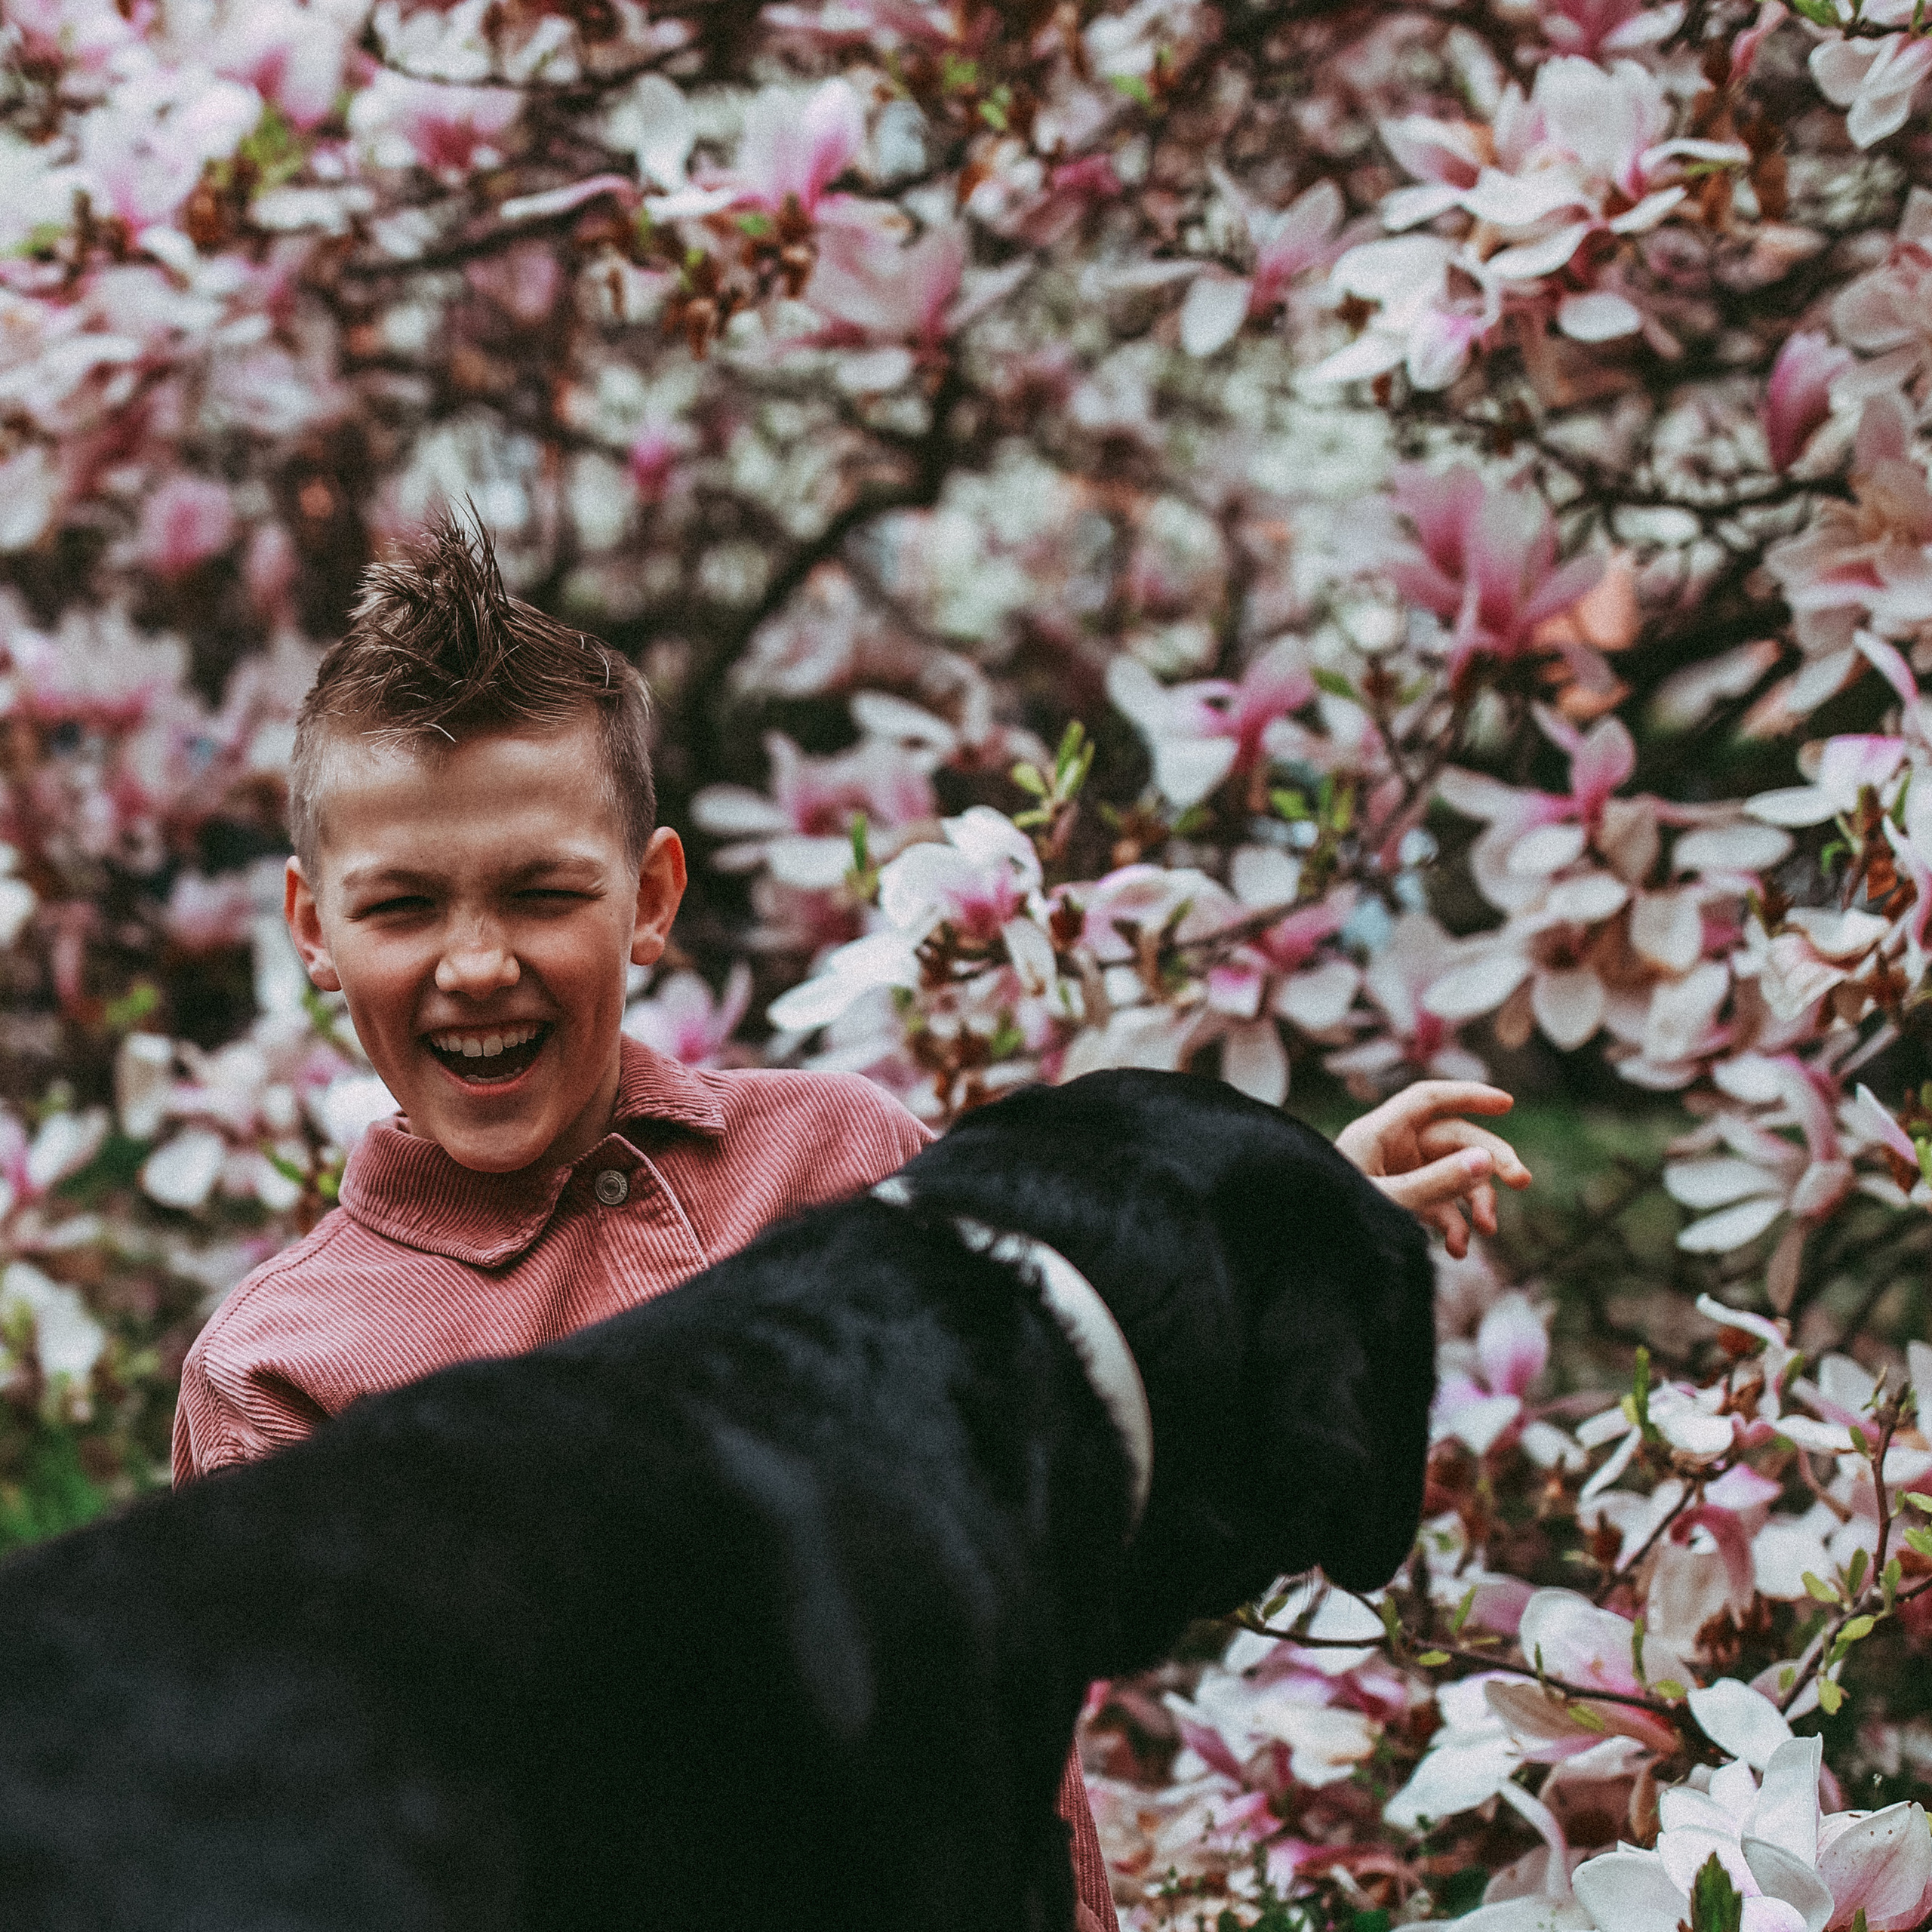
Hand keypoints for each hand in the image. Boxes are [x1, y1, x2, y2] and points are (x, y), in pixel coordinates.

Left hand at [1334, 1081, 1530, 1258]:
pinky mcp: (1403, 1203)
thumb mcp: (1389, 1201)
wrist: (1308, 1259)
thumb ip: (1436, 1183)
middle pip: (1453, 1139)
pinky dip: (1454, 1225)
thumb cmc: (1335, 1219)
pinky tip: (1458, 1250)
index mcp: (1378, 1133)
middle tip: (1522, 1180)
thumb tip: (1486, 1160)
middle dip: (1489, 1160)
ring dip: (1475, 1201)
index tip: (1506, 1103)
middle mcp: (1390, 1149)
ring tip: (1486, 1230)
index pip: (1428, 1099)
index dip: (1467, 1095)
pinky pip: (1440, 1206)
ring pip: (1453, 1175)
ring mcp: (1398, 1175)